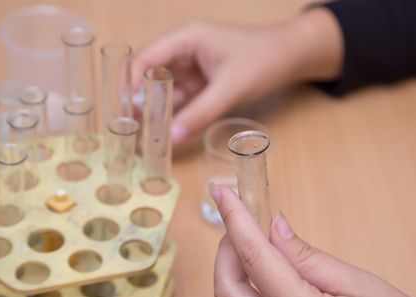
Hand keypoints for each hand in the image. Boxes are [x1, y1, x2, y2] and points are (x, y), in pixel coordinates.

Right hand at [132, 8, 342, 143]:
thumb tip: (172, 138)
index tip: (123, 111)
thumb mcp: (230, 89)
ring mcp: (193, 65)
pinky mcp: (202, 80)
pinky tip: (165, 129)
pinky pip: (181, 96)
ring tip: (142, 134)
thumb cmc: (263, 60)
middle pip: (151, 74)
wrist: (291, 57)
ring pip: (164, 88)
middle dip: (139, 99)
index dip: (131, 83)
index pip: (147, 59)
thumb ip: (201, 113)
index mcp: (186, 38)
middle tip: (129, 127)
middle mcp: (184, 49)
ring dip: (155, 108)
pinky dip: (173, 111)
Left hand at [210, 184, 415, 296]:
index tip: (223, 192)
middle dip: (226, 251)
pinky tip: (262, 288)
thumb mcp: (360, 285)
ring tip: (253, 252)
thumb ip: (308, 258)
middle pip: (227, 290)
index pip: (254, 257)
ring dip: (233, 277)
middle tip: (240, 225)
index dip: (235, 218)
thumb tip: (274, 227)